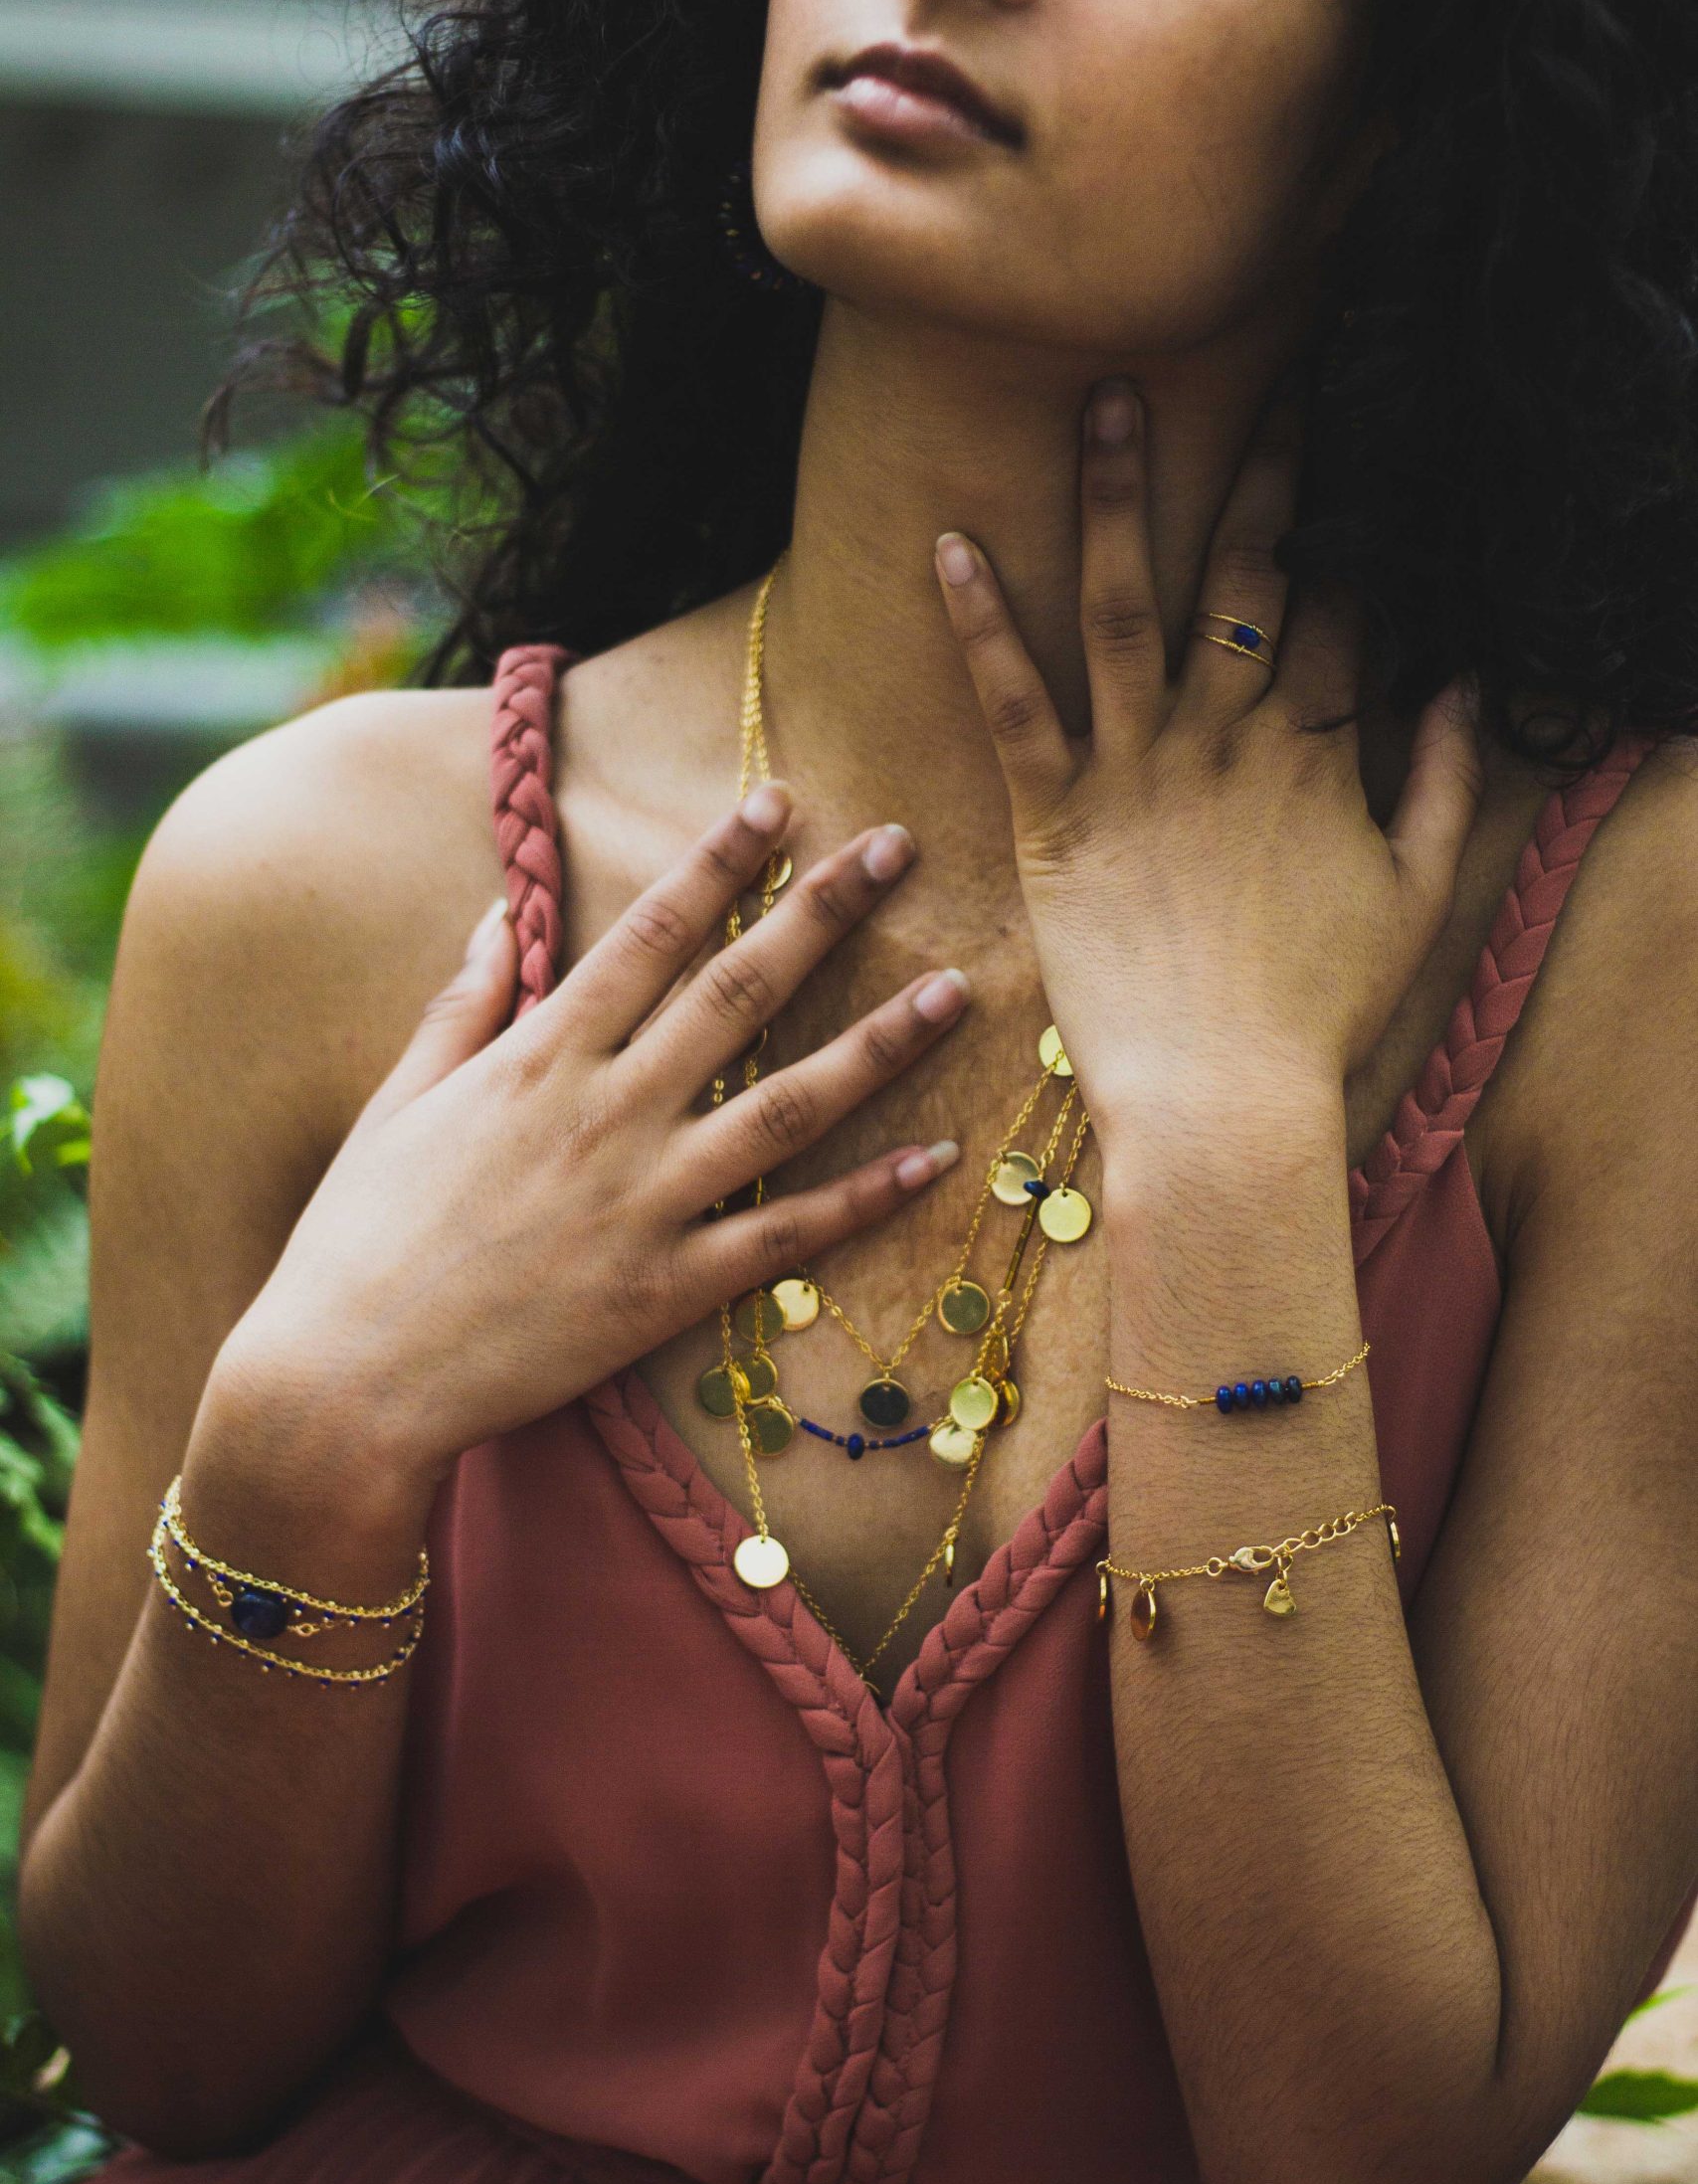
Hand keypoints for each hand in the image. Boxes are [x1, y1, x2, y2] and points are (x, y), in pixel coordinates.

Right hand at [216, 786, 966, 1488]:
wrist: (346, 1381)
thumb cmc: (359, 1237)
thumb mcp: (399, 1099)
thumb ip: (462, 1002)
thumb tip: (501, 910)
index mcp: (540, 1056)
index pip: (651, 935)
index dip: (721, 862)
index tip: (780, 803)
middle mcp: (606, 1114)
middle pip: (738, 992)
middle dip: (824, 911)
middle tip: (897, 849)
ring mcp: (645, 1202)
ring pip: (787, 1105)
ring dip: (879, 1043)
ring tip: (955, 991)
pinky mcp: (668, 1290)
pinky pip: (787, 1235)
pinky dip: (866, 1198)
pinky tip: (934, 1159)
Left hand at [932, 378, 1484, 1130]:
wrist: (1223, 1098)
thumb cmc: (1320, 1009)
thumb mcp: (1418, 895)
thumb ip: (1446, 782)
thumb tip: (1464, 686)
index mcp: (1315, 752)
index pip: (1336, 605)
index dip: (1345, 516)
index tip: (1345, 435)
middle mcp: (1229, 738)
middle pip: (1246, 574)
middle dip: (1259, 467)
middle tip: (1261, 373)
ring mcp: (1139, 771)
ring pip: (1126, 607)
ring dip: (1115, 498)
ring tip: (1103, 399)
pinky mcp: (1059, 817)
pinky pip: (1016, 703)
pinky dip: (984, 624)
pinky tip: (954, 545)